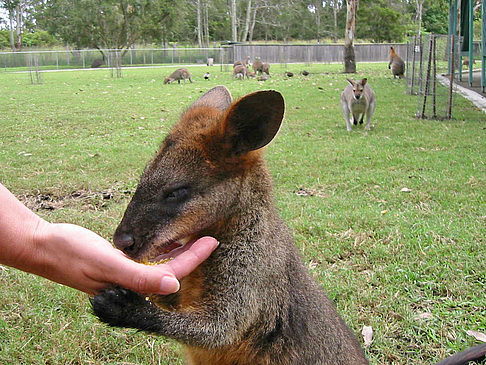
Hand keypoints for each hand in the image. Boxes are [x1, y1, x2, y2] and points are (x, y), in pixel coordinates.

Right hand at [30, 222, 218, 295]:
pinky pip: (149, 258)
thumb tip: (175, 286)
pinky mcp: (120, 264)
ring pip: (162, 264)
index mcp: (132, 285)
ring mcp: (127, 273)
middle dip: (192, 254)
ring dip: (180, 250)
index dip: (195, 257)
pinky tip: (171, 238)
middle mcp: (132, 282)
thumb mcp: (107, 264)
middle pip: (171, 269)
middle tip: (211, 234)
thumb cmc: (71, 254)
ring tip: (198, 233)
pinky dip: (162, 248)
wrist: (43, 246)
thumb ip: (139, 278)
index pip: (173, 273)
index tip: (213, 241)